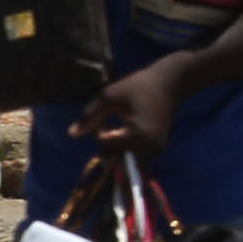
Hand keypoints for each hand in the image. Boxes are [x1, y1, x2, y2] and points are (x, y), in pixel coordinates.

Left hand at [72, 53, 191, 155]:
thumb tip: (71, 134)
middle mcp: (149, 148)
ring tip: (123, 124)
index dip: (99, 128)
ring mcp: (156, 151)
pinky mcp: (158, 149)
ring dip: (118, 146)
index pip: (105, 143)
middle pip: (115, 155)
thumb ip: (90, 115)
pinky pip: (136, 156)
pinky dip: (129, 146)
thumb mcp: (111, 95)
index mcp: (137, 135)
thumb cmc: (140, 85)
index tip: (107, 113)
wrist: (171, 83)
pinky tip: (131, 128)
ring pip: (125, 158)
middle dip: (109, 142)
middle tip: (115, 120)